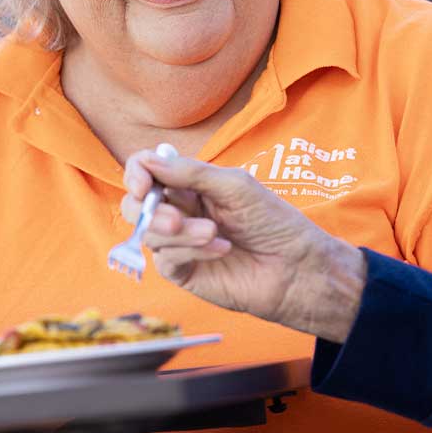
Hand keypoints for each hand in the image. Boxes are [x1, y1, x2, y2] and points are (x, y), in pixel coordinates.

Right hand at [121, 151, 366, 342]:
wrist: (295, 265)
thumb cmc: (272, 221)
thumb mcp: (234, 186)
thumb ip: (190, 173)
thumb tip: (148, 160)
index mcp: (192, 184)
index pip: (147, 171)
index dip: (137, 174)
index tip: (143, 185)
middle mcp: (181, 211)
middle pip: (136, 205)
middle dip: (149, 210)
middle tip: (175, 219)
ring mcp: (180, 243)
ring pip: (148, 233)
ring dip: (180, 232)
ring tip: (213, 233)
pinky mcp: (184, 272)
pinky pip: (166, 259)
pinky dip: (191, 250)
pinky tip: (221, 248)